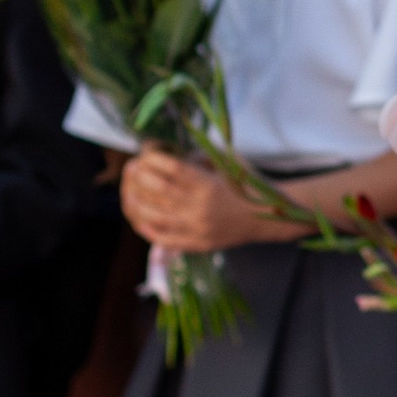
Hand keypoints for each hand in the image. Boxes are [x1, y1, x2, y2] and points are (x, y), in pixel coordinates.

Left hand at [120, 149, 296, 253]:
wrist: (267, 217)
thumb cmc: (246, 184)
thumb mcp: (228, 162)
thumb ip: (199, 156)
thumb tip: (168, 153)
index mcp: (209, 184)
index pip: (172, 168)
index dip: (153, 158)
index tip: (146, 151)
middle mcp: (201, 207)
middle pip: (158, 190)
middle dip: (139, 176)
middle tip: (132, 167)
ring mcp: (197, 228)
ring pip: (154, 216)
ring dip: (136, 202)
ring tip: (129, 192)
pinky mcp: (198, 244)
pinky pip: (165, 239)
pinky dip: (148, 229)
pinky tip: (139, 218)